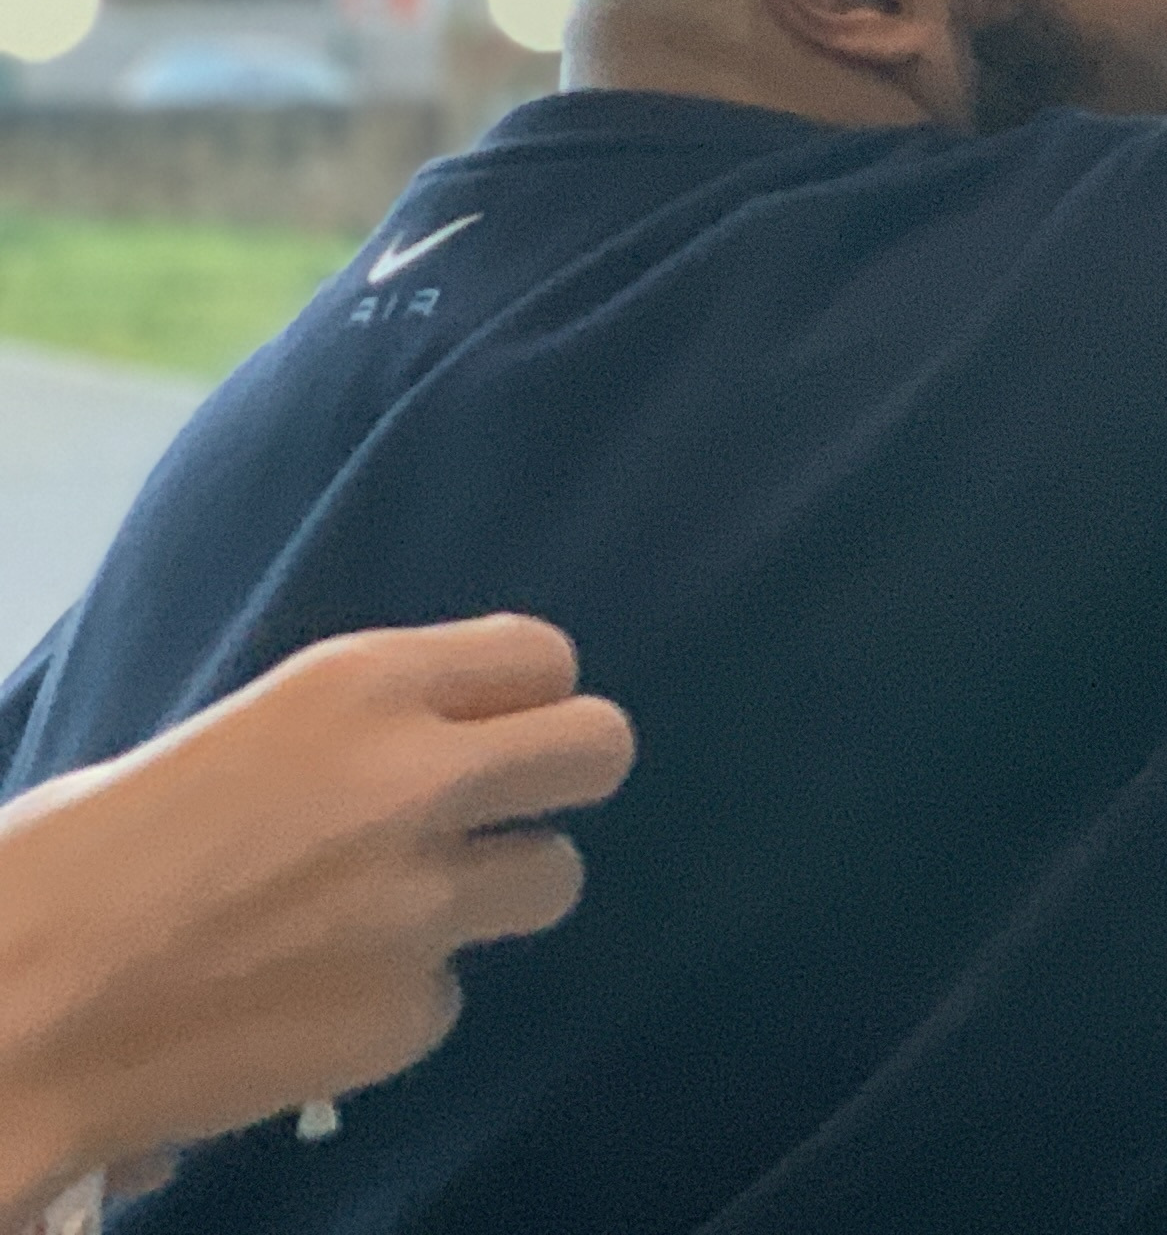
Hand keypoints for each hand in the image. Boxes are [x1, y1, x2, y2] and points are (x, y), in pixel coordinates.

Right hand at [0, 617, 633, 1218]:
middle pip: (600, 749)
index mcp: (360, 687)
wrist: (8, 1017)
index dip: (520, 698)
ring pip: (554, 880)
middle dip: (559, 782)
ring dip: (492, 898)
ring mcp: (427, 905)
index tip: (485, 728)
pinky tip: (308, 1007)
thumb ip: (338, 744)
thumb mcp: (223, 746)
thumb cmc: (63, 867)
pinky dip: (397, 1003)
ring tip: (393, 919)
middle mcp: (419, 781)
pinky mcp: (408, 1016)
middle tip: (497, 814)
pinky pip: (448, 996)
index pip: (541, 656)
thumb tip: (395, 759)